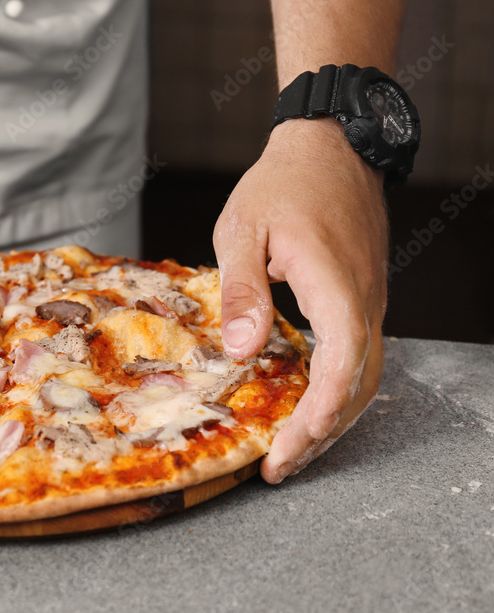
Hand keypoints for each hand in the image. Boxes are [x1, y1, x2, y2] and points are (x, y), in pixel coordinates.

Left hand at [213, 118, 388, 483]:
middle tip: (279, 467)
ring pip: (364, 376)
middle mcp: (363, 301)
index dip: (317, 414)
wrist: (331, 146)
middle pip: (358, 385)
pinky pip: (359, 356)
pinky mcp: (362, 298)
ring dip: (332, 417)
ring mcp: (368, 300)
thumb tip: (244, 351)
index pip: (341, 365)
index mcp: (334, 286)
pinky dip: (337, 391)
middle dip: (321, 433)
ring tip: (293, 449)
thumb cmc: (283, 184)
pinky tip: (308, 406)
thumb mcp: (243, 230)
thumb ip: (243, 291)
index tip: (288, 449)